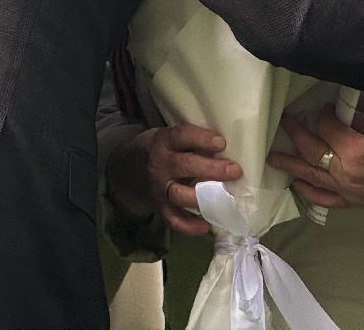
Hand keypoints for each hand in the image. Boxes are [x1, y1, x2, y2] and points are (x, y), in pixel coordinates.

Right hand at [104, 122, 241, 236]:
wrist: (128, 167)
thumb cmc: (164, 148)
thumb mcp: (171, 137)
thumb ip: (192, 142)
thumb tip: (231, 147)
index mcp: (165, 141)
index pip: (182, 136)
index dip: (201, 139)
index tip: (221, 143)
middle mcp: (161, 164)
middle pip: (185, 166)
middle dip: (211, 169)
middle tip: (235, 171)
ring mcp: (159, 187)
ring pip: (179, 194)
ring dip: (202, 198)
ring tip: (224, 199)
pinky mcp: (159, 207)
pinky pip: (173, 219)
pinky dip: (188, 226)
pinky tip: (205, 226)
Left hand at [266, 107, 363, 210]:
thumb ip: (359, 122)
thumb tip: (339, 112)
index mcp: (355, 150)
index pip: (326, 127)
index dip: (322, 114)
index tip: (323, 106)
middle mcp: (346, 173)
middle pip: (312, 150)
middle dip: (297, 132)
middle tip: (285, 120)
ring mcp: (348, 191)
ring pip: (311, 175)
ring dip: (291, 164)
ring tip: (273, 156)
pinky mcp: (354, 203)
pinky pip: (325, 200)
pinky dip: (309, 193)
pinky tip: (298, 185)